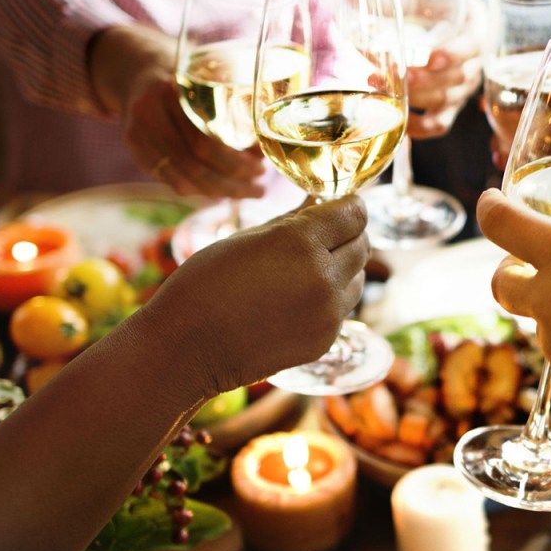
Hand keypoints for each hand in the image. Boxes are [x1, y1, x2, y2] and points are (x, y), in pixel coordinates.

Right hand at [88, 25, 265, 197]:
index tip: (260, 165)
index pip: (203, 141)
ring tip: (248, 191)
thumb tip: (262, 146)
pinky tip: (221, 191)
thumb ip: (233, 99)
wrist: (136, 68)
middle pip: (193, 164)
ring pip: (181, 179)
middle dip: (231, 181)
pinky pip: (170, 180)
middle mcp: (149, 116)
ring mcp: (138, 136)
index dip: (234, 161)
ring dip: (219, 191)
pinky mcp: (136, 151)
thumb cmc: (185, 73)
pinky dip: (199, 190)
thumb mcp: (207, 72)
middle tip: (259, 186)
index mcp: (170, 93)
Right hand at [133, 195, 369, 396]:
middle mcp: (323, 277)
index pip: (354, 214)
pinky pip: (342, 309)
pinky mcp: (325, 339)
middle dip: (348, 235)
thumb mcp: (245, 239)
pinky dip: (330, 299)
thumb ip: (290, 220)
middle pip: (363, 245)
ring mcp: (328, 313)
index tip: (343, 205)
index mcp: (301, 242)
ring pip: (357, 278)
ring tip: (307, 269)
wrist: (187, 348)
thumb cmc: (205, 284)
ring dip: (342, 268)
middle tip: (326, 234)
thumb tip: (317, 202)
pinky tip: (297, 300)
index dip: (351, 206)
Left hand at [404, 0, 486, 138]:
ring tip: (377, 84)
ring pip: (443, 100)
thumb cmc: (439, 3)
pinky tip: (396, 121)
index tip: (431, 57)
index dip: (454, 55)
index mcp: (475, 31)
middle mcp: (473, 64)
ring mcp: (462, 88)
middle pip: (454, 79)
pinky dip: (418, 127)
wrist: (455, 20)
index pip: (472, 47)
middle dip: (422, 80)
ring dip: (411, 97)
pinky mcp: (448, 105)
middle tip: (392, 71)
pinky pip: (439, 124)